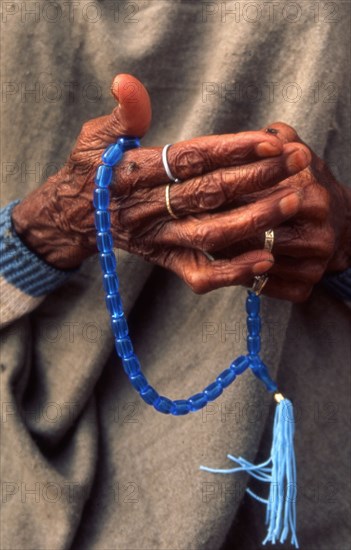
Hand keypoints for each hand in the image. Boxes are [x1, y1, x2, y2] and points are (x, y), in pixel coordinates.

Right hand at [12, 75, 310, 293]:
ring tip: (292, 201)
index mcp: (133, 174)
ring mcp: (159, 239)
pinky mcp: (166, 261)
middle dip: (256, 177)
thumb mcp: (96, 138)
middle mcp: (147, 208)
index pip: (189, 159)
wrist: (75, 217)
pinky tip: (264, 260)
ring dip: (254, 220)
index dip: (229, 150)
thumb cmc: (90, 172)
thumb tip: (126, 81)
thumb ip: (121, 116)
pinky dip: (231, 271)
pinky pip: (199, 273)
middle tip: (296, 164)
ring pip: (210, 233)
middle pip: (208, 194)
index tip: (268, 141)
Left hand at [216, 123, 350, 301]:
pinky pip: (264, 286)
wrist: (342, 226)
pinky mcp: (305, 287)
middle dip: (222, 229)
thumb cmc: (309, 187)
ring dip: (228, 255)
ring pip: (254, 263)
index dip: (226, 199)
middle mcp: (317, 233)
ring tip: (206, 242)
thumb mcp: (300, 155)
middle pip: (253, 236)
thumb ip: (277, 137)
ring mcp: (313, 265)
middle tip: (193, 223)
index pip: (258, 201)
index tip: (200, 196)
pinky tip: (230, 263)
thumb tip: (257, 131)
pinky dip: (244, 276)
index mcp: (312, 196)